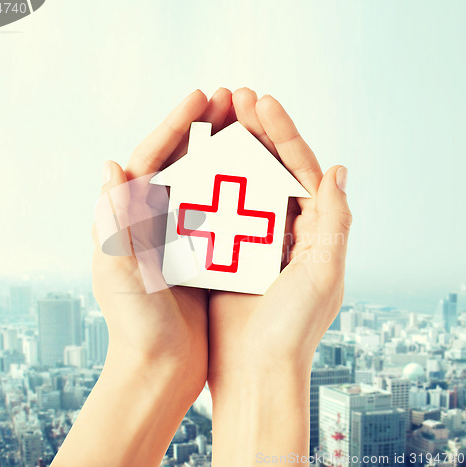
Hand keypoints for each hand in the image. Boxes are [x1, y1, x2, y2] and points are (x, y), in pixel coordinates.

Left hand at [53, 89, 234, 466]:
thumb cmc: (136, 327)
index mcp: (129, 218)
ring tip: (251, 126)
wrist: (160, 368)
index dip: (176, 123)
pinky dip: (240, 190)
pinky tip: (262, 175)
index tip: (204, 96)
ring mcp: (180, 234)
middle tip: (233, 99)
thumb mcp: (119, 274)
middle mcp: (154, 220)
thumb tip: (110, 165)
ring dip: (226, 152)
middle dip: (204, 128)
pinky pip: (224, 211)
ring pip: (206, 181)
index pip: (151, 157)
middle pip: (181, 161)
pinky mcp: (203, 253)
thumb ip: (114, 224)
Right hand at [207, 88, 351, 464]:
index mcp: (314, 231)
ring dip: (229, 151)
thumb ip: (336, 221)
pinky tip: (193, 163)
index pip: (301, 169)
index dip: (283, 132)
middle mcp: (286, 232)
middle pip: (270, 170)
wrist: (254, 373)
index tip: (261, 101)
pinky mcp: (226, 254)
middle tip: (234, 97)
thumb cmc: (292, 330)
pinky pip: (216, 211)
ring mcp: (253, 241)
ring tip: (214, 119)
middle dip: (255, 132)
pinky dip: (207, 186)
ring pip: (241, 185)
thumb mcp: (324, 274)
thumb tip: (339, 169)